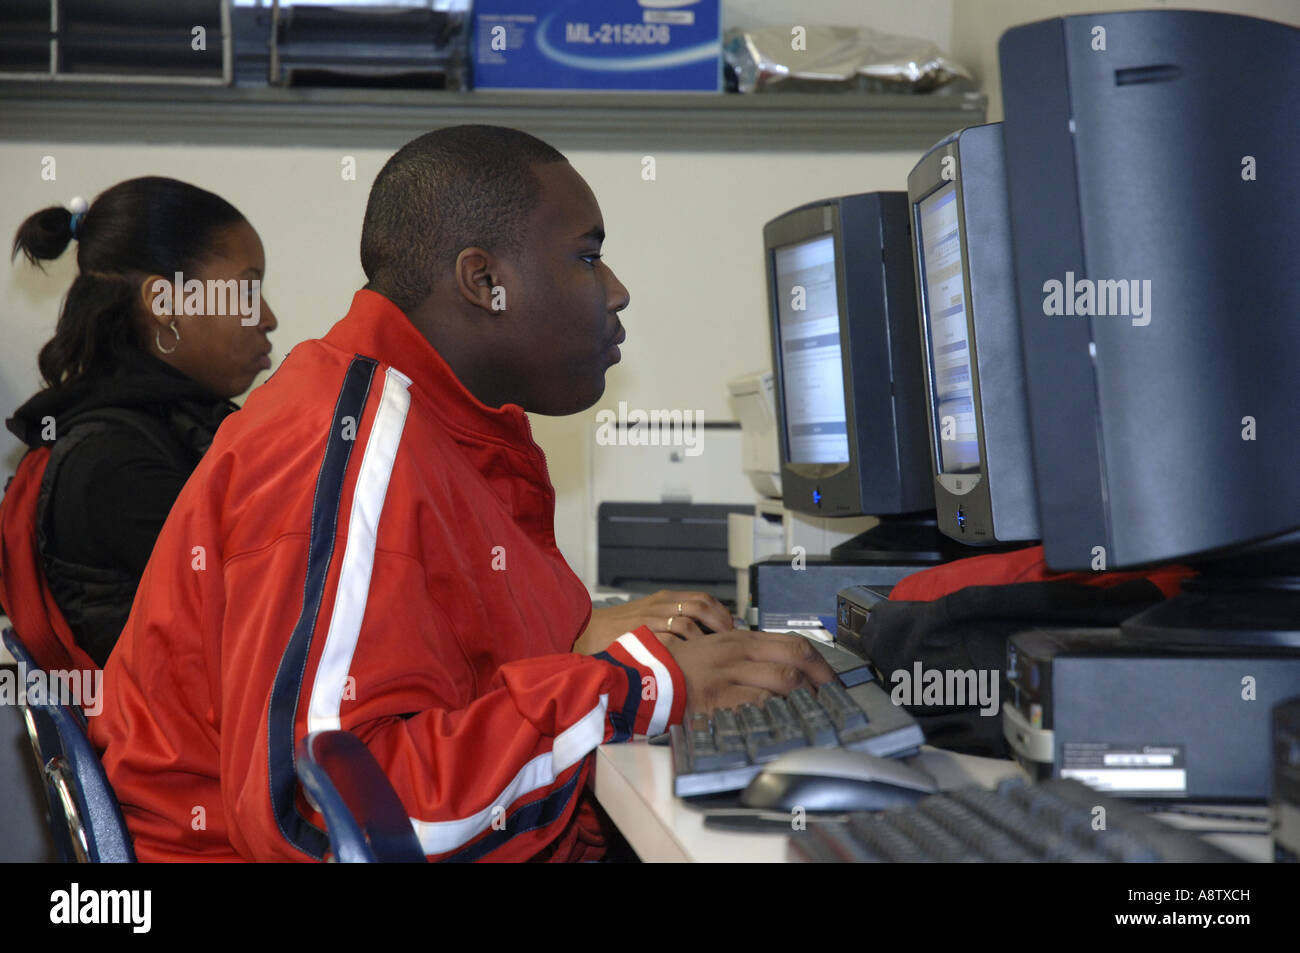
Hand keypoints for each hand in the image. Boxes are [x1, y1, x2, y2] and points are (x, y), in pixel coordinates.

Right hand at [572, 589, 733, 655]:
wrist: (585, 631)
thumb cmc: (618, 629)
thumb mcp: (648, 617)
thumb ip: (672, 620)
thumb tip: (703, 634)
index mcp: (663, 599)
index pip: (701, 598)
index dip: (721, 612)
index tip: (731, 626)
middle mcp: (659, 605)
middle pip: (700, 606)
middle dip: (720, 623)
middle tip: (730, 640)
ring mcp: (650, 618)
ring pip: (687, 621)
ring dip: (705, 637)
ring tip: (714, 652)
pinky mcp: (640, 633)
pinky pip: (668, 638)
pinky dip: (684, 647)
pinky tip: (691, 659)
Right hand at [665, 630, 835, 713]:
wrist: (648, 676)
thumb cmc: (683, 666)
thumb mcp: (718, 648)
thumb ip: (748, 654)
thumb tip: (782, 668)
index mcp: (741, 638)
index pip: (792, 642)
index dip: (818, 662)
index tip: (829, 679)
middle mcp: (739, 652)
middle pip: (795, 658)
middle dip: (819, 680)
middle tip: (827, 697)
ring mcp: (731, 674)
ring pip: (783, 679)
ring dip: (803, 697)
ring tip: (809, 711)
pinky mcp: (720, 697)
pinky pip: (759, 703)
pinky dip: (776, 712)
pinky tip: (782, 721)